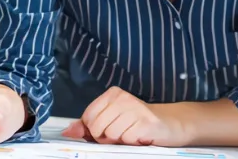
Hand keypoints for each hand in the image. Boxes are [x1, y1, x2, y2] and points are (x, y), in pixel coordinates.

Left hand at [62, 87, 187, 146]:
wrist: (169, 123)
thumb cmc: (137, 123)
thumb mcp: (111, 121)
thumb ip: (88, 126)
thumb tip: (68, 131)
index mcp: (112, 94)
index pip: (88, 117)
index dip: (94, 130)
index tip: (108, 129)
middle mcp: (122, 97)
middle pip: (96, 127)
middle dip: (105, 137)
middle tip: (121, 133)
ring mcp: (134, 108)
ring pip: (110, 135)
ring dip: (119, 140)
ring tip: (131, 134)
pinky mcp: (145, 121)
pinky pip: (126, 139)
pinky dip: (131, 142)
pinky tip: (140, 136)